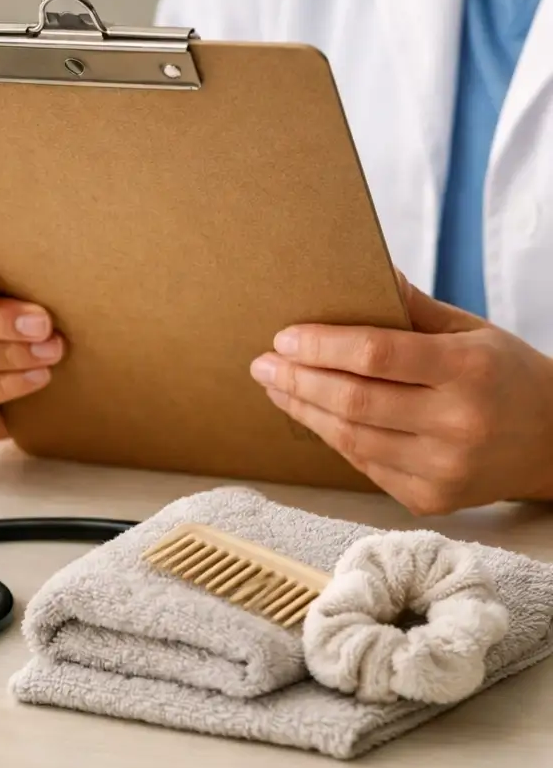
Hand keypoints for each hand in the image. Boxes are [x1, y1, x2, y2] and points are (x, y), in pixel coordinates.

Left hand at [251, 272, 552, 514]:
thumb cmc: (504, 375)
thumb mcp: (470, 331)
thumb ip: (412, 306)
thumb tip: (365, 267)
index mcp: (469, 371)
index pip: (377, 355)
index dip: (322, 345)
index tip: (284, 337)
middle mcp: (459, 424)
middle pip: (354, 401)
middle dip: (297, 380)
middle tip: (263, 364)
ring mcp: (445, 469)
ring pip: (351, 438)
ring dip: (303, 410)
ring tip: (276, 387)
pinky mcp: (431, 500)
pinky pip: (364, 464)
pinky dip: (333, 437)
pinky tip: (312, 415)